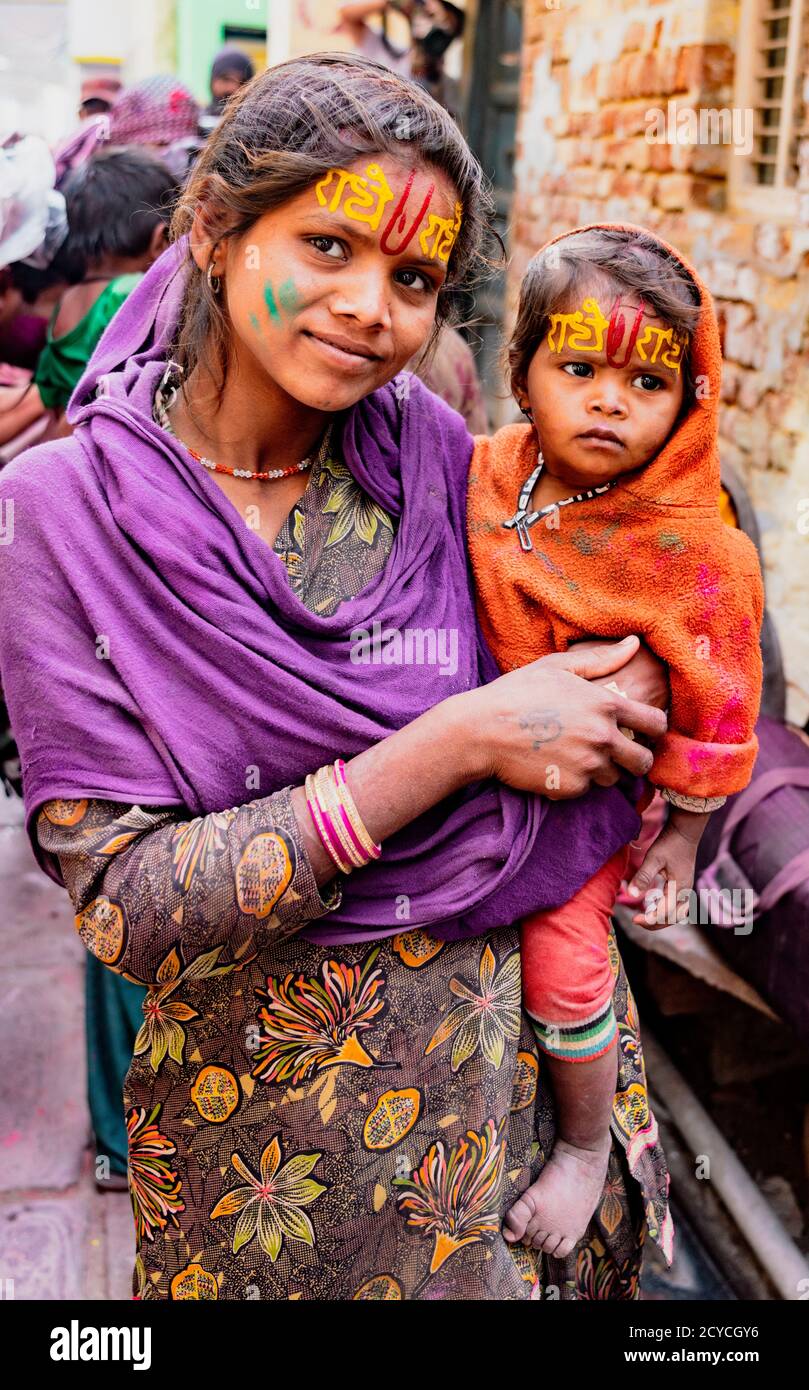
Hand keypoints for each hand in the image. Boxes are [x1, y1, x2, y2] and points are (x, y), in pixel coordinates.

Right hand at [463, 635, 667, 799]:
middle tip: (616, 753)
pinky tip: (556, 765)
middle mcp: (603, 737)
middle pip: (644, 761)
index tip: (642, 732)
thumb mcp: (557, 667)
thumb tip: (634, 644)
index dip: (654, 730)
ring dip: (603, 771)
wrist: (481, 730)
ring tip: (577, 756)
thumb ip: (601, 659)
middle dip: (634, 759)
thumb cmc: (516, 693)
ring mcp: (588, 766)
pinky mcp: (570, 788)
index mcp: (605, 704)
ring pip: (615, 779)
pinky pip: (587, 790)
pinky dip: (576, 782)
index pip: (656, 724)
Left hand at [626, 809, 707, 928]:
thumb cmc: (669, 843)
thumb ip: (643, 877)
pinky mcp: (684, 885)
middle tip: (636, 921)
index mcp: (679, 888)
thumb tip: (630, 894)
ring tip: (644, 917)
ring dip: (661, 919)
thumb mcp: (653, 859)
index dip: (649, 920)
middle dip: (655, 923)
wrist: (685, 831)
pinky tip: (653, 907)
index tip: (634, 919)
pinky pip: (677, 906)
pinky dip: (666, 912)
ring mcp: (686, 889)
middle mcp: (686, 892)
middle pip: (672, 918)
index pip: (664, 913)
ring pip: (677, 914)